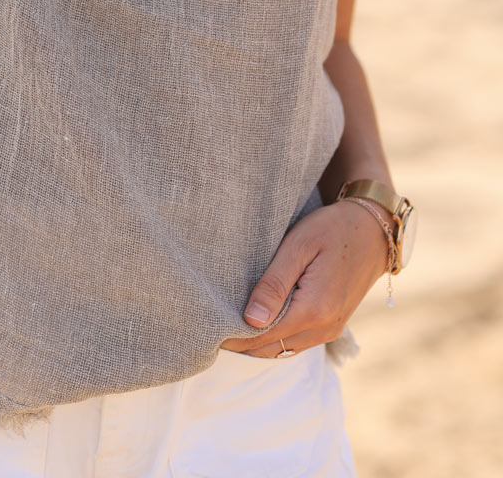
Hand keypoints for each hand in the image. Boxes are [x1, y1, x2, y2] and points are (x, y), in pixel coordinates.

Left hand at [220, 200, 390, 357]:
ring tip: (228, 321)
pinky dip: (274, 337)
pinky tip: (257, 320)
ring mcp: (330, 331)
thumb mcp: (299, 246)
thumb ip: (274, 283)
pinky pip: (296, 342)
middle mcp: (324, 329)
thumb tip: (250, 320)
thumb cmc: (333, 229)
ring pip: (282, 349)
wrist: (373, 230)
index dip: (232, 335)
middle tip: (210, 325)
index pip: (261, 337)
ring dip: (256, 341)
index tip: (206, 327)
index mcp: (314, 310)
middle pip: (270, 349)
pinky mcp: (332, 326)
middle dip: (240, 342)